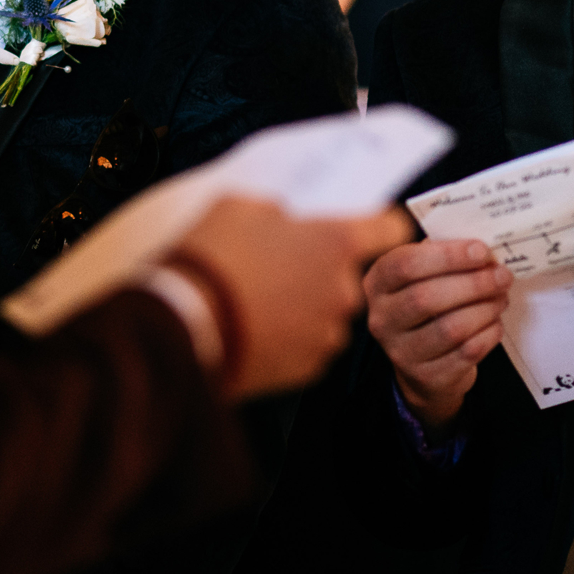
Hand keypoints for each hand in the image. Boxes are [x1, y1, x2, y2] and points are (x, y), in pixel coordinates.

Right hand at [170, 197, 410, 400]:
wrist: (183, 321)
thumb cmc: (212, 257)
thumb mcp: (243, 207)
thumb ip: (281, 210)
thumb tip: (287, 216)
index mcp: (337, 242)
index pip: (390, 228)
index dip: (378, 224)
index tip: (368, 225)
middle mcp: (344, 289)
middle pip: (348, 273)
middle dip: (320, 267)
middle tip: (280, 262)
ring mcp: (327, 332)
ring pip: (327, 310)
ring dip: (305, 302)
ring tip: (260, 297)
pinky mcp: (307, 366)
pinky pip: (308, 342)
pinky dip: (289, 334)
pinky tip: (256, 324)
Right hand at [364, 239, 510, 430]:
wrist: (422, 365)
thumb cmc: (427, 306)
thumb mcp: (423, 277)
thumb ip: (443, 258)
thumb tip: (481, 250)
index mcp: (377, 283)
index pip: (405, 264)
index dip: (447, 256)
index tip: (481, 250)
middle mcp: (381, 318)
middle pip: (427, 297)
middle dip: (473, 283)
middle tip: (502, 275)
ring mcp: (401, 351)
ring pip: (450, 328)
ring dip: (484, 309)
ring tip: (501, 298)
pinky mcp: (426, 376)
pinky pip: (465, 353)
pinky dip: (488, 334)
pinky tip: (496, 323)